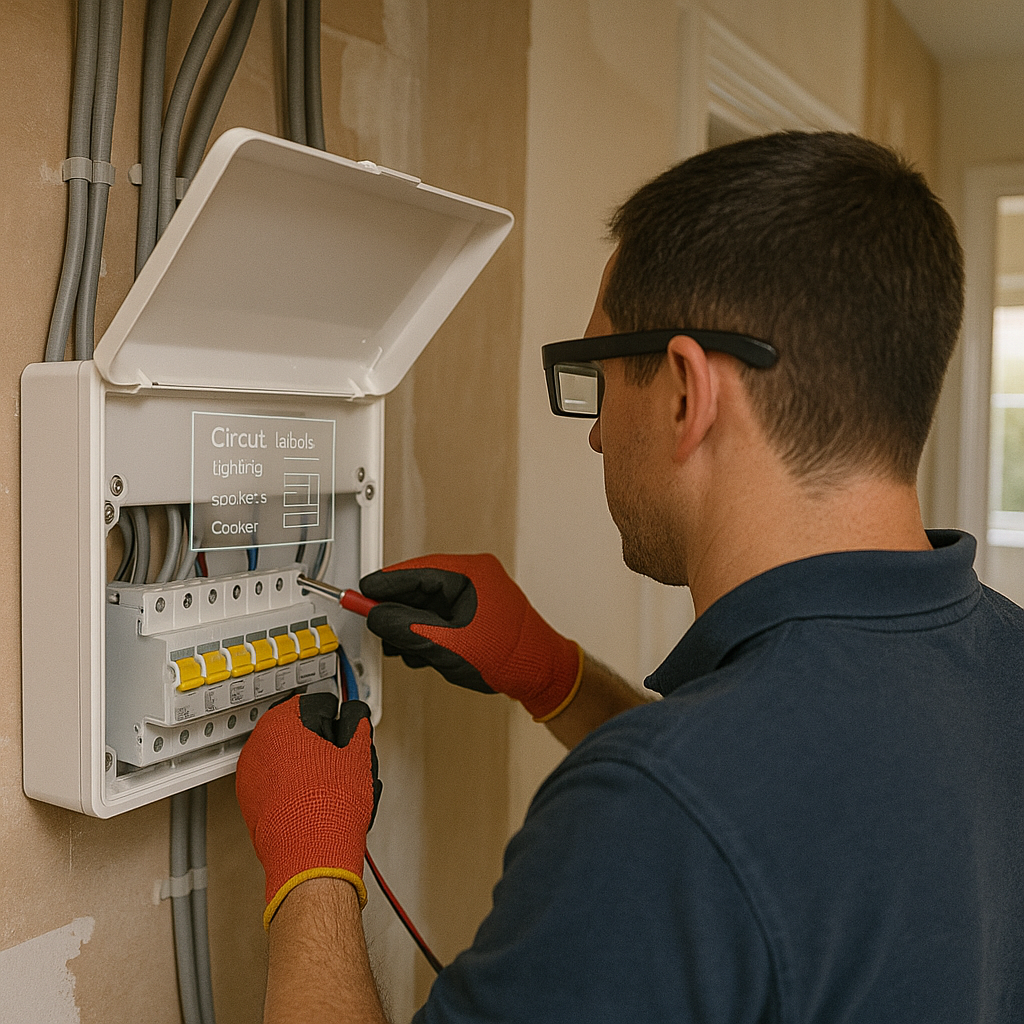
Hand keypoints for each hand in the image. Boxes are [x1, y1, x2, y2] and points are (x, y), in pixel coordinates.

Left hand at [235, 693, 381, 928]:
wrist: (312, 855)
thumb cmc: (331, 806)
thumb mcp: (358, 752)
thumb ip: (355, 724)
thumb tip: (354, 719)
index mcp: (282, 722)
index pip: (317, 703)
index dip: (338, 720)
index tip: (346, 732)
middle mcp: (258, 744)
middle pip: (299, 732)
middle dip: (321, 744)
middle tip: (341, 761)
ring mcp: (250, 776)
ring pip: (288, 760)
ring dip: (308, 767)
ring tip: (332, 787)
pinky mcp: (250, 803)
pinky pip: (276, 784)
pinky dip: (293, 788)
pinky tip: (316, 802)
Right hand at [360, 553, 582, 720]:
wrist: (540, 675)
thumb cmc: (510, 655)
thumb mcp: (446, 643)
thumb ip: (407, 628)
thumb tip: (377, 617)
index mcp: (472, 573)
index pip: (417, 571)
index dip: (386, 583)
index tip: (362, 592)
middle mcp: (475, 578)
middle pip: (420, 587)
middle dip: (396, 608)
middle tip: (372, 619)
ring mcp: (477, 597)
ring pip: (429, 605)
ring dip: (409, 624)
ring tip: (396, 643)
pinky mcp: (476, 616)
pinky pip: (440, 617)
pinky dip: (425, 632)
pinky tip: (416, 650)